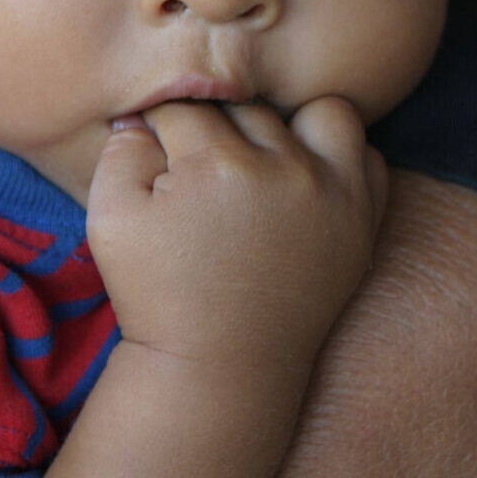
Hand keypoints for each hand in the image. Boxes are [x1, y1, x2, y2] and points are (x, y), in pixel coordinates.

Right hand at [86, 97, 386, 377]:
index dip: (162, 128)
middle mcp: (283, 169)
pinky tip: (303, 180)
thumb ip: (120, 151)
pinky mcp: (362, 220)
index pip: (185, 108)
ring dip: (288, 128)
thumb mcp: (109, 220)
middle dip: (217, 128)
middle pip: (247, 109)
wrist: (221, 369)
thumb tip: (143, 115)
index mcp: (217, 164)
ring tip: (258, 162)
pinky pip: (367, 157)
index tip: (158, 154)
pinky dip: (340, 160)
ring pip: (316, 116)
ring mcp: (332, 193)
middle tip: (200, 170)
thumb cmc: (158, 296)